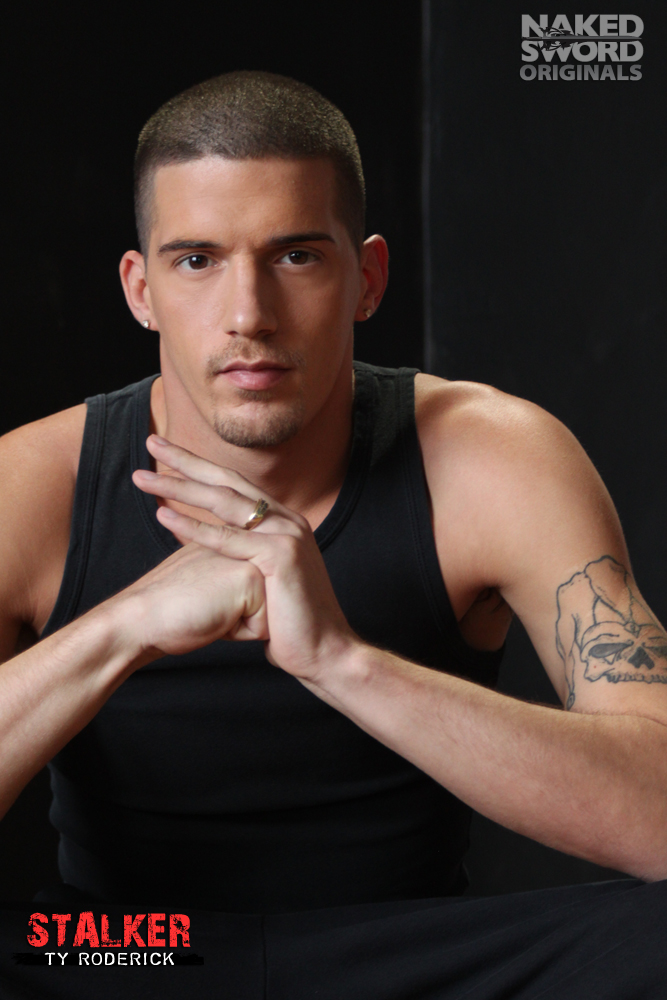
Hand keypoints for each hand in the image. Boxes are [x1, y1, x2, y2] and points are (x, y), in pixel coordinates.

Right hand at [115, 541, 267, 657]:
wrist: (140, 619)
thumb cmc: (170, 609)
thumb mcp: (207, 582)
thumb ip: (230, 575)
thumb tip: (254, 592)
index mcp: (235, 543)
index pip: (258, 599)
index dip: (230, 614)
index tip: (200, 601)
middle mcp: (246, 545)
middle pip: (268, 605)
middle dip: (239, 618)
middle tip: (203, 605)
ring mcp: (250, 557)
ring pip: (269, 615)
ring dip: (240, 624)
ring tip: (208, 610)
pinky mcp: (250, 577)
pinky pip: (263, 626)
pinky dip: (239, 633)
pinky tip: (213, 618)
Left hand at [132, 436, 359, 681]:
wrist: (325, 652)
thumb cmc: (292, 623)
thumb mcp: (265, 581)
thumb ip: (245, 560)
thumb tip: (216, 557)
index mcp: (283, 522)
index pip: (235, 485)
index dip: (200, 467)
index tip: (167, 453)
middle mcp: (287, 520)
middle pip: (227, 481)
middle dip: (186, 460)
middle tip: (153, 439)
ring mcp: (286, 535)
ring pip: (223, 503)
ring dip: (179, 487)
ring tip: (144, 478)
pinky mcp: (279, 556)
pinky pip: (226, 539)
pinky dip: (193, 526)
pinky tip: (163, 515)